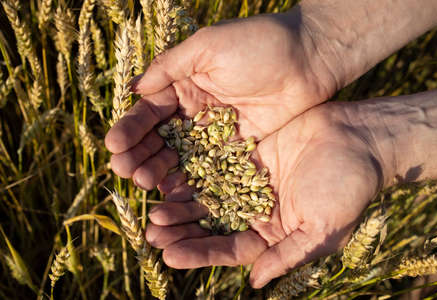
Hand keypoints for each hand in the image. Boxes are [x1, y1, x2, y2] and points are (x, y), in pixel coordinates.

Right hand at [104, 7, 338, 187]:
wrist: (309, 58)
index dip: (130, 129)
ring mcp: (215, 132)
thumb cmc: (258, 44)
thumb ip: (171, 67)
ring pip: (181, 156)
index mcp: (183, 84)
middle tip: (125, 172)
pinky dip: (192, 179)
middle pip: (160, 138)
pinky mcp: (237, 147)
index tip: (114, 146)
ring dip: (160, 170)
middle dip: (141, 154)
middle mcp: (195, 110)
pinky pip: (210, 167)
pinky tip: (175, 191)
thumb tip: (135, 89)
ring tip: (145, 183)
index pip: (149, 111)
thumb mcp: (208, 46)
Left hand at [145, 102, 384, 287]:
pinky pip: (213, 167)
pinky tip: (170, 181)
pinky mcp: (246, 155)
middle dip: (183, 232)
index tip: (171, 257)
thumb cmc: (346, 186)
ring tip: (155, 212)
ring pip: (208, 198)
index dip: (201, 253)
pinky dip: (193, 176)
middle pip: (212, 225)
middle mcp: (257, 210)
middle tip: (153, 234)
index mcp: (273, 233)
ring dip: (182, 206)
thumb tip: (255, 284)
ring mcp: (249, 182)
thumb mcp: (322, 229)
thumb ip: (287, 254)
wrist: (356, 138)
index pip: (231, 249)